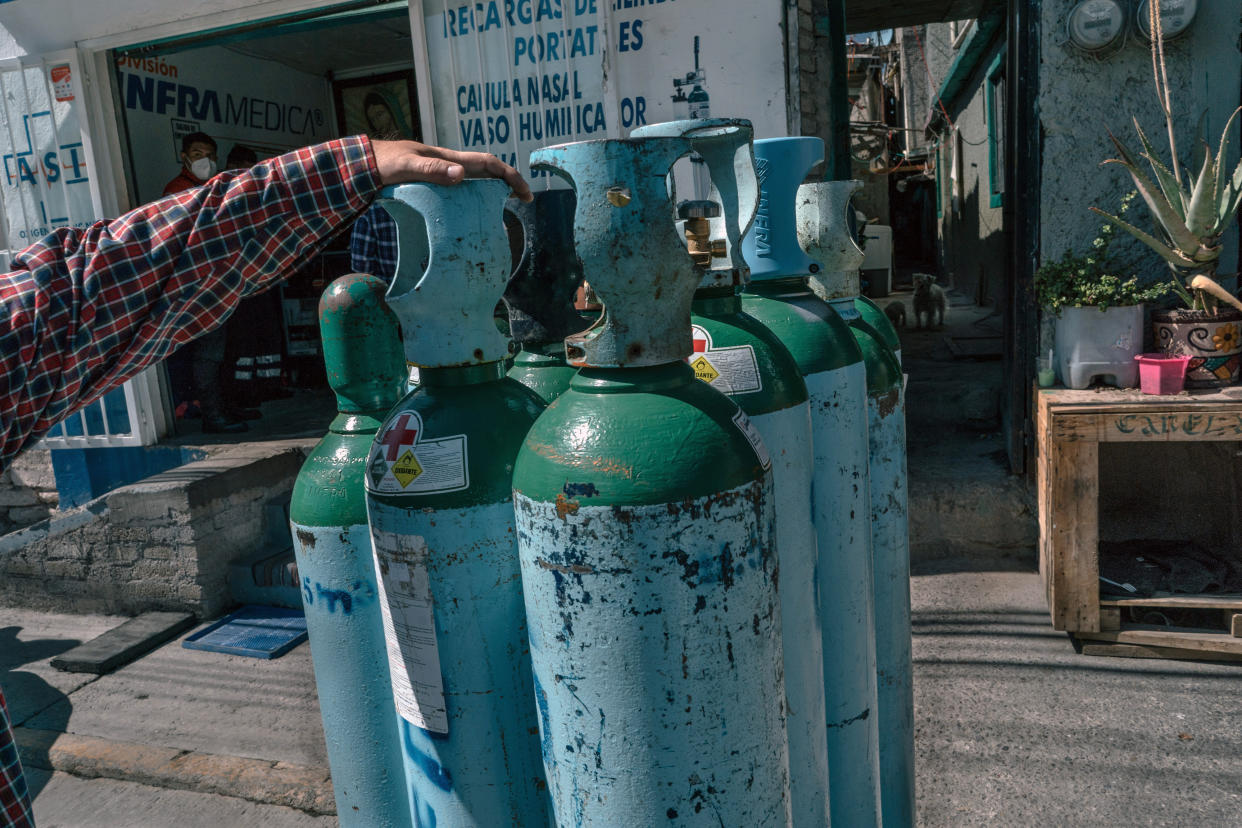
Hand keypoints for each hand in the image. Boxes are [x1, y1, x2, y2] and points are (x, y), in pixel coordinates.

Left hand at [371, 139, 531, 201]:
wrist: (364, 164)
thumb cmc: (384, 163)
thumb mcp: (406, 166)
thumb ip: (432, 169)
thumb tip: (461, 175)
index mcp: (448, 158)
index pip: (487, 163)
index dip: (509, 176)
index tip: (524, 193)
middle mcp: (449, 164)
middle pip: (487, 171)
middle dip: (508, 182)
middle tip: (523, 200)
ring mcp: (442, 172)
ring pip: (476, 179)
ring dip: (494, 189)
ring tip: (505, 206)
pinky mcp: (434, 182)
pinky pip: (461, 188)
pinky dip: (475, 196)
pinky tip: (474, 210)